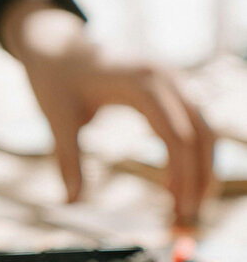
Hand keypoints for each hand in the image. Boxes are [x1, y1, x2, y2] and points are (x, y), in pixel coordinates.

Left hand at [2, 4, 214, 224]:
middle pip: (201, 133)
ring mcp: (172, 80)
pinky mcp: (170, 87)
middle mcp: (166, 77)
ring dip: (203, 168)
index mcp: (141, 81)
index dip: (182, 174)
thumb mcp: (57, 119)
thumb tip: (71, 202)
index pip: (176, 134)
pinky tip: (180, 183)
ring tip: (189, 206)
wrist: (56, 44)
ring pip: (205, 128)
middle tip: (188, 217)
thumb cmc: (55, 78)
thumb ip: (68, 160)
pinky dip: (194, 153)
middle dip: (200, 177)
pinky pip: (194, 122)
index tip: (177, 208)